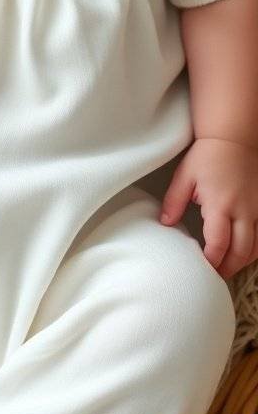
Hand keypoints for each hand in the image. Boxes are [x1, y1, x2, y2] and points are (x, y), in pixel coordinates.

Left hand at [159, 137, 257, 279]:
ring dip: (242, 262)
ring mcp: (257, 209)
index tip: (202, 267)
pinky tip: (242, 252)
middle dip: (227, 268)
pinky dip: (253, 249)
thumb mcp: (184, 176)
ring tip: (226, 267)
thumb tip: (165, 223)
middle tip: (214, 275)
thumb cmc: (208, 155)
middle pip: (240, 252)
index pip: (218, 243)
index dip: (211, 260)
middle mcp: (243, 210)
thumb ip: (174, 201)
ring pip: (255, 248)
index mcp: (220, 204)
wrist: (234, 137)